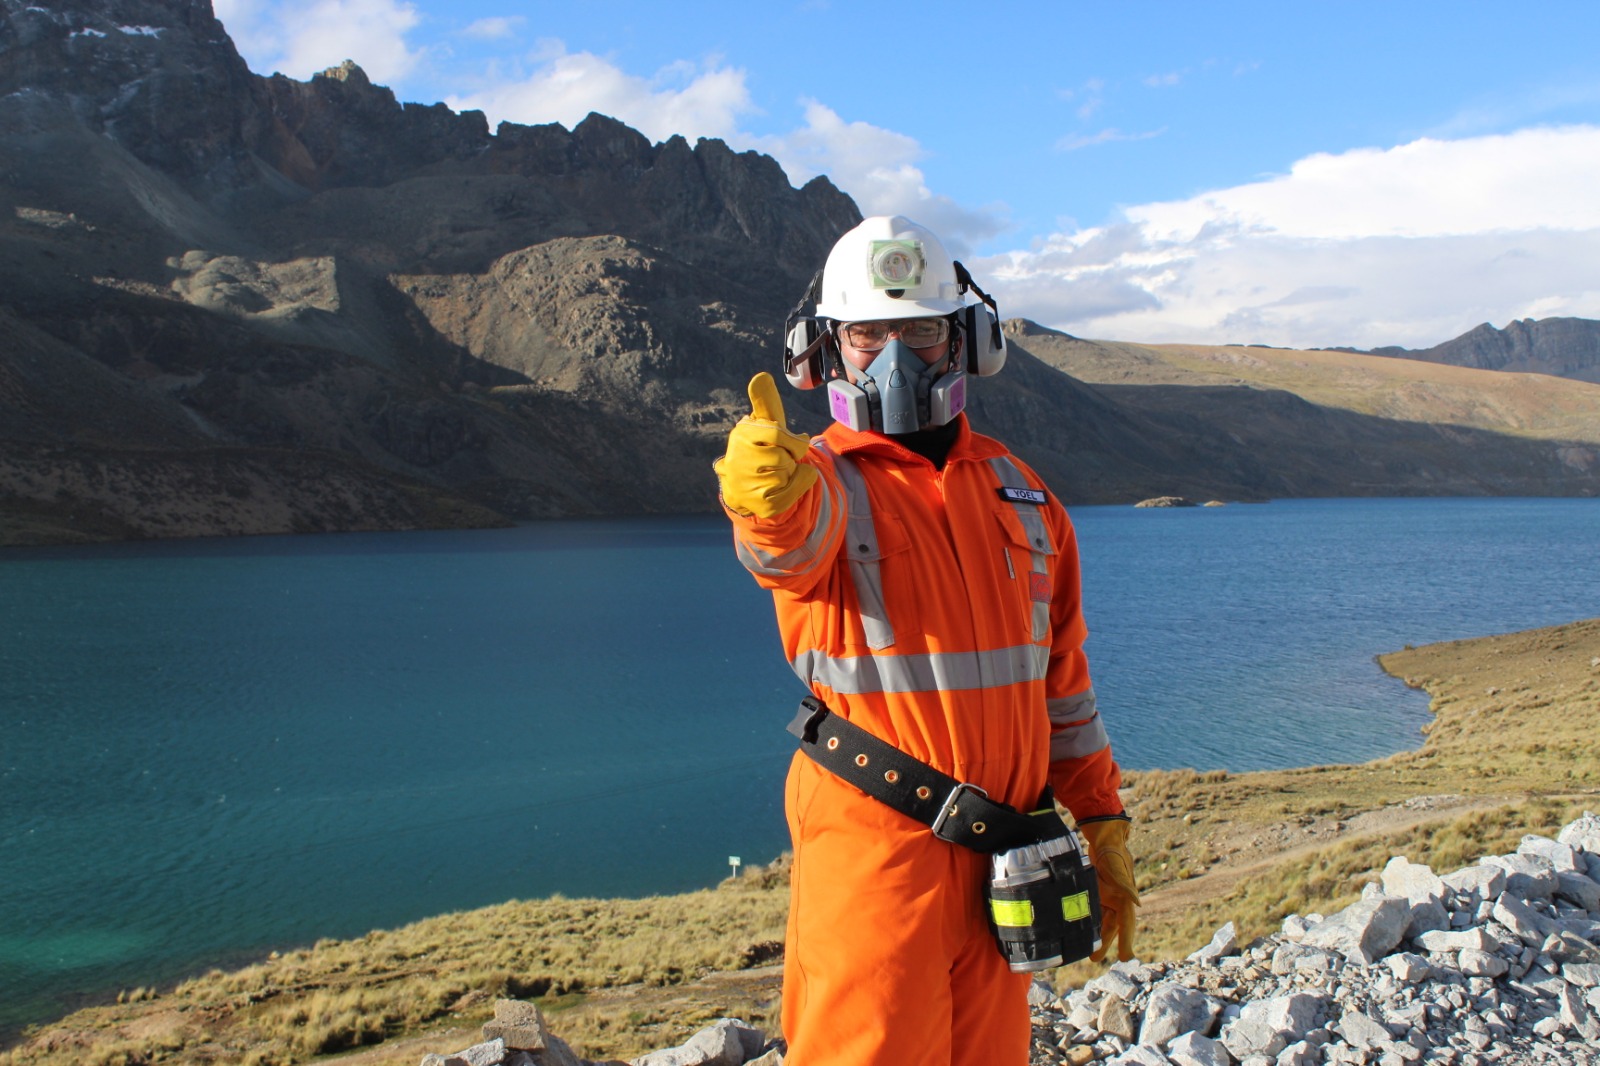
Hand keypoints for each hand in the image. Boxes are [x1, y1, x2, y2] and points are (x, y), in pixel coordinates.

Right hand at [713, 372, 818, 517]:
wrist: (746, 487)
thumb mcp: (764, 425)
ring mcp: (746, 484)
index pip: (776, 433)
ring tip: (777, 472)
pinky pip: (792, 492)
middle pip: (784, 457)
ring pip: (787, 474)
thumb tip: (761, 376)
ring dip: (791, 472)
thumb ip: (766, 402)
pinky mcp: (759, 504)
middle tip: (779, 460)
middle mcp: (738, 460)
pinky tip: (787, 484)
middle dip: (789, 458)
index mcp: (741, 435)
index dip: (792, 441)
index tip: (795, 442)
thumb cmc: (760, 449)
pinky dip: (798, 485)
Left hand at [1079, 815, 1139, 961]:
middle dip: (1106, 942)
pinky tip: (1081, 929)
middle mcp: (1118, 899)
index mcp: (1125, 897)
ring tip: (1089, 952)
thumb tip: (1137, 903)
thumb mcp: (1116, 867)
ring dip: (1097, 934)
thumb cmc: (1112, 850)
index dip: (1126, 940)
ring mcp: (1107, 896)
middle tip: (1094, 959)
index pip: (1127, 923)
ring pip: (1102, 920)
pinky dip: (1089, 920)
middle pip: (1112, 925)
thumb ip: (1125, 884)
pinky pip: (1094, 909)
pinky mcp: (1098, 890)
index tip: (1126, 958)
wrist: (1105, 836)